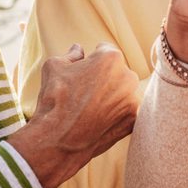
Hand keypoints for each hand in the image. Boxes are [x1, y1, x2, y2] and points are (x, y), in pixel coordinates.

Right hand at [9, 43, 139, 187]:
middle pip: (117, 71)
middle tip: (83, 92)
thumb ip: (71, 54)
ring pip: (123, 92)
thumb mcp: (54, 66)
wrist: (58, 138)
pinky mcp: (133, 119)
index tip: (81, 72)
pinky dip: (115, 114)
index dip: (91, 60)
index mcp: (111, 58)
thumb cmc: (54, 98)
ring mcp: (133, 99)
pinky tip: (98, 120)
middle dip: (104, 78)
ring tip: (89, 108)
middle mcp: (128, 76)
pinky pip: (125, 111)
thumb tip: (78, 49)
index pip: (104, 50)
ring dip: (111, 96)